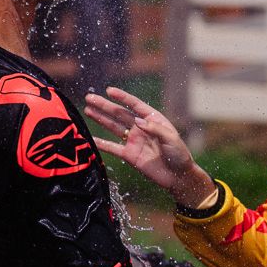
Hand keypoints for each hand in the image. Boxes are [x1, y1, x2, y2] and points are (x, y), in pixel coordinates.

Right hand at [84, 87, 214, 207]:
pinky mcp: (130, 155)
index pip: (135, 105)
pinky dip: (101, 143)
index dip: (122, 97)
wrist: (179, 176)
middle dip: (105, 106)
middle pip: (120, 114)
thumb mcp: (171, 138)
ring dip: (100, 118)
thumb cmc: (179, 155)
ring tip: (87, 109)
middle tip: (89, 97)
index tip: (109, 90)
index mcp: (153, 120)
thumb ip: (154, 128)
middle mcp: (141, 128)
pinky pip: (113, 148)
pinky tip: (89, 137)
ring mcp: (134, 141)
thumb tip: (136, 121)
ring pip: (113, 127)